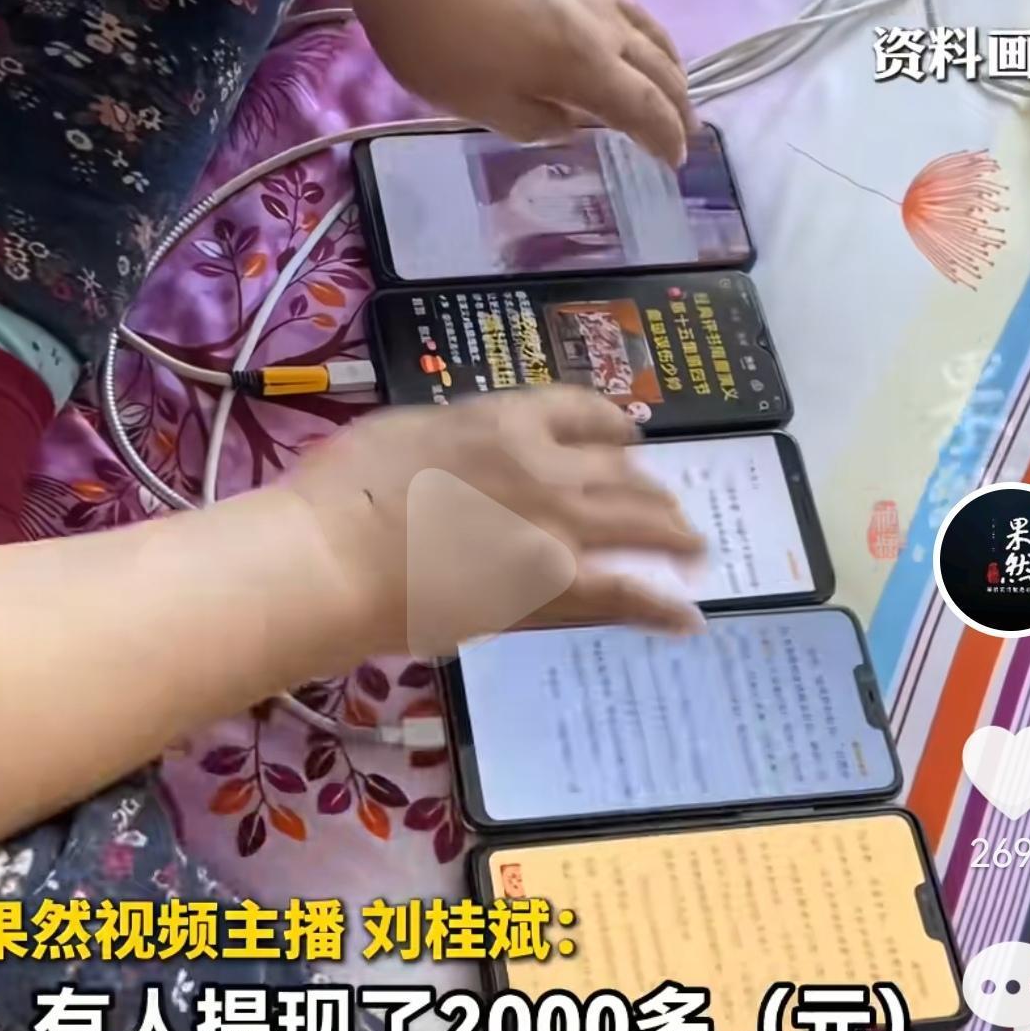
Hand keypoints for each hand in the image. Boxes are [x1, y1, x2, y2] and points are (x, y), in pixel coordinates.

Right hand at [285, 388, 704, 659]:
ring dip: (671, 533)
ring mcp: (558, 530)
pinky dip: (660, 606)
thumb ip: (457, 439)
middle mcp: (549, 468)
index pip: (580, 412)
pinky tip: (687, 618)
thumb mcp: (405, 431)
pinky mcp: (553, 589)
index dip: (612, 423)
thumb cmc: (345, 489)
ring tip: (693, 546)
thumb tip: (473, 453)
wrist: (336, 556)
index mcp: (506, 421)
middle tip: (667, 502)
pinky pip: (625, 594)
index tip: (628, 434)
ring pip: (637, 524)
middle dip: (648, 486)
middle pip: (620, 471)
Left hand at [352, 0, 692, 168]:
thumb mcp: (482, 106)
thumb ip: (536, 122)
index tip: (676, 161)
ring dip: (668, 62)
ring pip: (647, 27)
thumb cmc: (439, 40)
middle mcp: (599, 23)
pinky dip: (640, 32)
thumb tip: (572, 123)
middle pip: (658, 65)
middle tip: (688, 130)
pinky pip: (622, 6)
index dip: (665, 137)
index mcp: (585, 66)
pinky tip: (624, 35)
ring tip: (672, 81)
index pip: (643, 108)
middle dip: (678, 103)